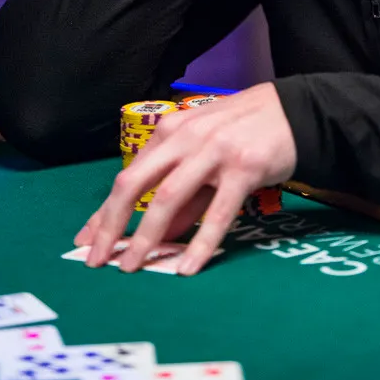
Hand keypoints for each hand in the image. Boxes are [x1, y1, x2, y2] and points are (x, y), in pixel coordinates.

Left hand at [74, 83, 296, 276]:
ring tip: (131, 267)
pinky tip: (186, 268)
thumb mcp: (204, 154)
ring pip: (168, 198)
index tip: (85, 241)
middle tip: (96, 260)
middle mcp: (186, 136)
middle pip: (136, 183)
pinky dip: (199, 244)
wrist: (294, 112)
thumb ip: (182, 194)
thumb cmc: (244, 132)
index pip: (129, 175)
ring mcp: (214, 151)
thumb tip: (155, 236)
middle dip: (111, 224)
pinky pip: (217, 212)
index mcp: (171, 130)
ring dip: (145, 237)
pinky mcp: (244, 167)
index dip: (104, 211)